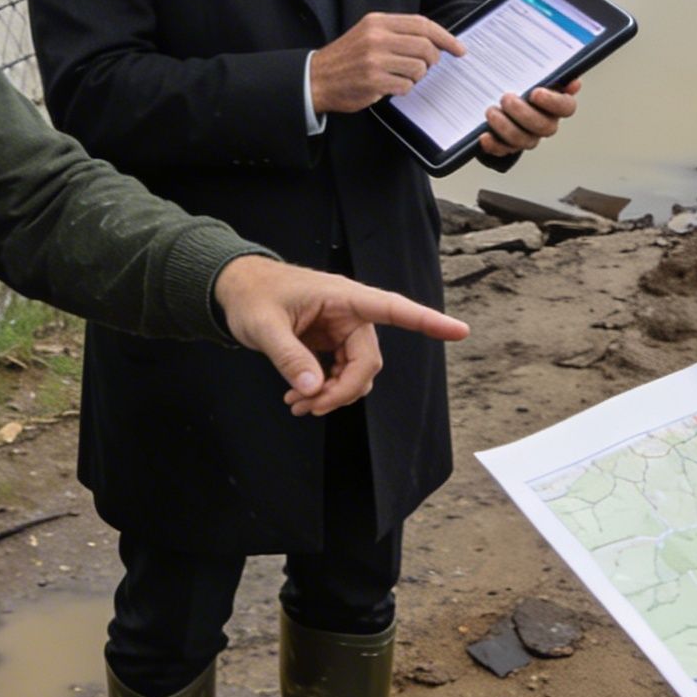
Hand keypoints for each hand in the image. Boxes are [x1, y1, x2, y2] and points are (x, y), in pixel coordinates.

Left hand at [212, 256, 470, 415]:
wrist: (236, 291)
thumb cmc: (252, 295)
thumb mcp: (263, 326)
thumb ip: (288, 356)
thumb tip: (312, 388)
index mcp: (343, 297)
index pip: (393, 308)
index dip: (427, 321)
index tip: (459, 331)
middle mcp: (350, 315)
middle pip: (368, 362)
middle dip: (342, 390)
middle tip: (309, 406)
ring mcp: (341, 331)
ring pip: (356, 374)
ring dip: (332, 395)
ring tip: (296, 405)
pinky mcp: (330, 345)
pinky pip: (339, 375)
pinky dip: (323, 392)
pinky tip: (298, 399)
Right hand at [311, 13, 464, 114]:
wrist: (317, 78)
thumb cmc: (347, 57)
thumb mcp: (369, 33)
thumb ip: (398, 33)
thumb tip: (435, 41)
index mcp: (378, 21)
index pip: (423, 24)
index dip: (446, 37)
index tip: (458, 49)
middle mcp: (377, 37)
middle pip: (425, 47)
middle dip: (432, 60)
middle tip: (426, 66)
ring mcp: (375, 60)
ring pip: (419, 68)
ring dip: (416, 76)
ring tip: (401, 76)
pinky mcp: (373, 81)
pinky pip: (406, 86)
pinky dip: (403, 89)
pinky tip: (390, 86)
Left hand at [479, 78, 581, 156]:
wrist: (490, 90)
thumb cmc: (513, 77)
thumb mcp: (525, 67)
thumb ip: (546, 70)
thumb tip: (573, 83)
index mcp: (555, 102)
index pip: (567, 107)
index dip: (554, 103)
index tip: (536, 93)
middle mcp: (545, 122)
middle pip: (545, 127)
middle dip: (524, 114)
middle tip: (506, 99)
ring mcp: (528, 136)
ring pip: (524, 140)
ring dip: (506, 127)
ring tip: (491, 111)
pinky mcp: (508, 145)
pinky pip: (504, 150)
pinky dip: (494, 144)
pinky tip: (484, 136)